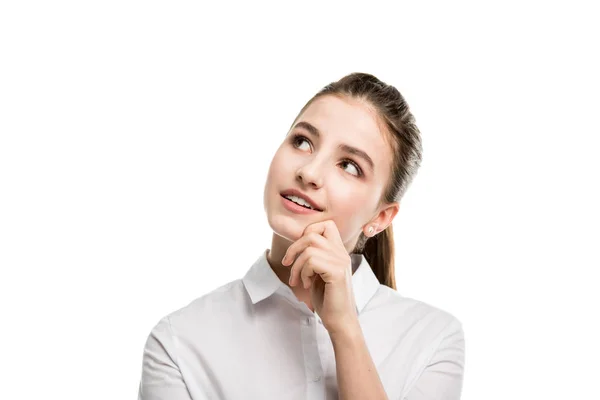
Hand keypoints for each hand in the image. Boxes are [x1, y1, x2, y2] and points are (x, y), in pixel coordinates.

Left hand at [282, 220, 358, 335]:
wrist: (340, 321)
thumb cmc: (327, 299)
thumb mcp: (317, 272)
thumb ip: (313, 256)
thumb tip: (297, 243)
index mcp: (339, 251)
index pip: (326, 225)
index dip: (308, 233)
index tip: (299, 251)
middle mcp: (342, 253)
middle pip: (312, 233)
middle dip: (294, 248)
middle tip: (288, 264)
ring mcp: (341, 261)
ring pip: (309, 248)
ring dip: (297, 265)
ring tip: (299, 279)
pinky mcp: (337, 272)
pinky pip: (312, 261)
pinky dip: (303, 273)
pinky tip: (307, 284)